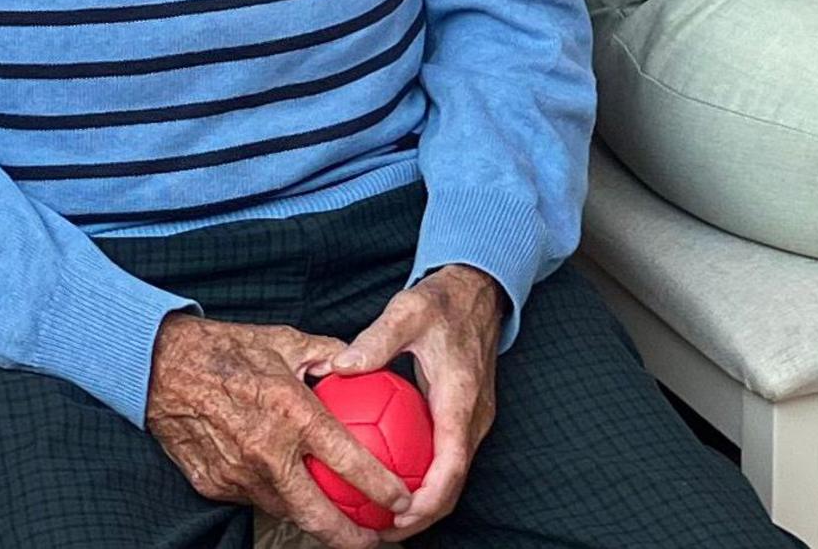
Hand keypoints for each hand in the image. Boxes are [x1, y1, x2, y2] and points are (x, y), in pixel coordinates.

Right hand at [145, 312, 402, 547]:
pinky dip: (275, 495)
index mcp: (292, 414)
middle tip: (378, 541)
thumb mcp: (286, 342)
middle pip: (318, 516)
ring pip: (286, 511)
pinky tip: (291, 491)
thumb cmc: (225, 349)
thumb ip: (330, 356)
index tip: (403, 501)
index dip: (381, 488)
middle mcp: (267, 453)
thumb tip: (363, 365)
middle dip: (353, 538)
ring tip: (341, 524)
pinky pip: (254, 497)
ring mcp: (238, 475)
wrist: (159, 367)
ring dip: (314, 520)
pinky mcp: (215, 485)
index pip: (348, 462)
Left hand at [327, 265, 503, 538]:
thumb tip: (339, 366)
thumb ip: (374, 340)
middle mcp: (474, 418)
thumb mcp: (407, 312)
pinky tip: (389, 481)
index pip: (451, 465)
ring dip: (423, 503)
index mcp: (460, 400)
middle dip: (422, 516)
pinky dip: (425, 481)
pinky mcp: (467, 419)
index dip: (427, 500)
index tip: (398, 518)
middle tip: (380, 532)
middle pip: (453, 484)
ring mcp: (474, 421)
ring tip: (381, 519)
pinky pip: (448, 460)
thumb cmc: (441, 302)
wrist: (478, 292)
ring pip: (453, 477)